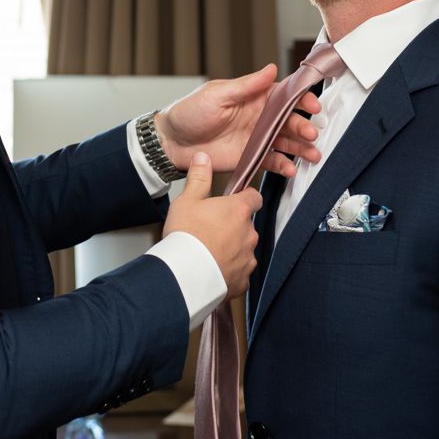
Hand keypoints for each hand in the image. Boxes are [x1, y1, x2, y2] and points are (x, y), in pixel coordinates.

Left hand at [156, 67, 319, 178]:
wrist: (172, 142)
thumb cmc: (190, 112)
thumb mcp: (217, 94)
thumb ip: (246, 85)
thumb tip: (271, 69)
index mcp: (254, 97)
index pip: (284, 96)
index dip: (301, 99)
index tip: (312, 105)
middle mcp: (259, 117)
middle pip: (289, 121)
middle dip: (303, 127)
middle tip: (311, 133)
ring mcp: (256, 139)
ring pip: (285, 143)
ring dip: (300, 148)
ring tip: (312, 155)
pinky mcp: (250, 157)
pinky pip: (272, 161)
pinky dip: (283, 166)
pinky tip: (291, 169)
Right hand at [162, 155, 260, 295]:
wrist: (184, 274)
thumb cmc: (185, 236)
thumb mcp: (187, 200)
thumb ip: (198, 178)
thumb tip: (203, 158)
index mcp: (238, 211)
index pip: (254, 197)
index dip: (245, 198)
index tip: (234, 201)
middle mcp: (249, 233)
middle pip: (246, 225)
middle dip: (233, 227)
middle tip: (210, 231)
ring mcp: (248, 258)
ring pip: (243, 250)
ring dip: (231, 250)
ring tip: (209, 253)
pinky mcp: (243, 280)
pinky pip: (239, 273)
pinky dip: (229, 271)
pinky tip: (212, 270)